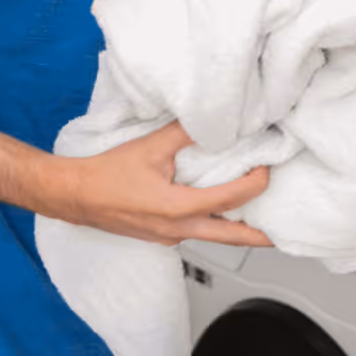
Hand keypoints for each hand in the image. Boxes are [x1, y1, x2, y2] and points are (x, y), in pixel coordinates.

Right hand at [46, 121, 273, 247]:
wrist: (73, 196)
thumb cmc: (106, 174)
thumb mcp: (150, 147)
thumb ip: (186, 132)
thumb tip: (214, 118)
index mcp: (177, 209)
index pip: (230, 199)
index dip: (255, 184)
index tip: (266, 168)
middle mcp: (176, 230)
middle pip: (230, 237)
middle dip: (259, 236)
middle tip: (282, 233)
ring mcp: (167, 237)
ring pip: (211, 236)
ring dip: (235, 230)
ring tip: (256, 219)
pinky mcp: (159, 236)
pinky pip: (194, 233)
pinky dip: (211, 224)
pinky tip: (216, 212)